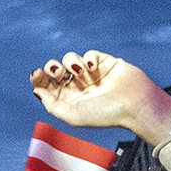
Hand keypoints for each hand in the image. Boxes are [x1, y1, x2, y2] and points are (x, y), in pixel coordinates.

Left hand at [29, 51, 170, 143]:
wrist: (134, 105)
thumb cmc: (106, 114)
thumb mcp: (73, 116)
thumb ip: (52, 105)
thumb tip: (37, 91)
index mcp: (69, 98)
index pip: (48, 84)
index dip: (39, 77)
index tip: (36, 74)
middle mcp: (78, 85)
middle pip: (55, 69)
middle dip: (52, 68)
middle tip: (60, 74)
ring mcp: (90, 73)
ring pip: (69, 58)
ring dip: (70, 63)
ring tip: (81, 73)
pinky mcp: (104, 62)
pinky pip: (89, 54)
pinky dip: (89, 59)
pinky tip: (94, 69)